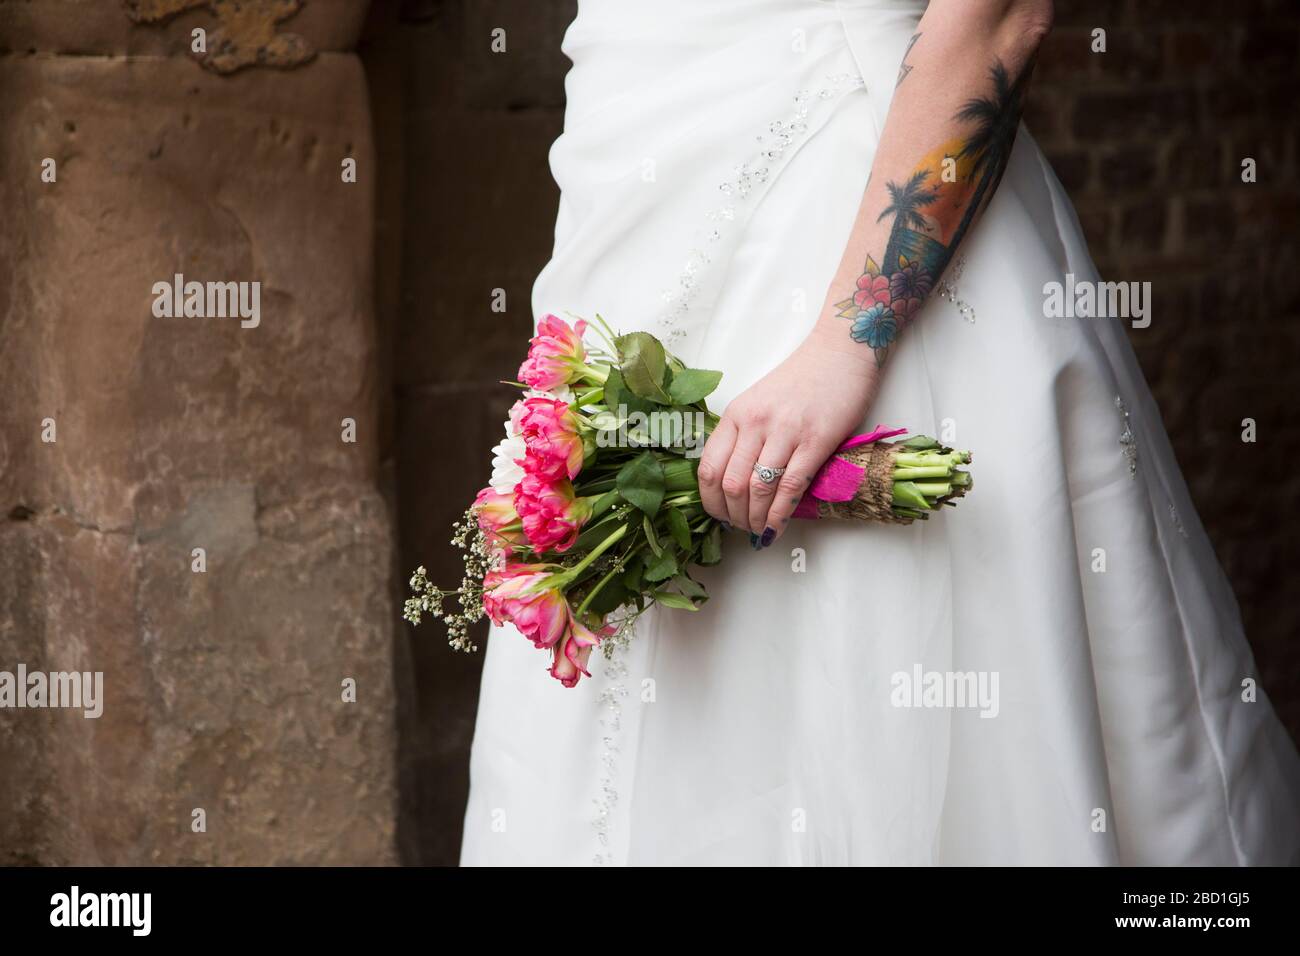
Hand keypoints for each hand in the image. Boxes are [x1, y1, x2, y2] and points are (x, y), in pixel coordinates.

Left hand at [697, 329, 880, 543]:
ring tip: (758, 531)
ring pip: (758, 489)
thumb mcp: (759, 402)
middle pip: (731, 484)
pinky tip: (777, 528)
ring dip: (755, 520)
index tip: (719, 515)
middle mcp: (754, 423)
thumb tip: (740, 483)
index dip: (710, 500)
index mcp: (736, 414)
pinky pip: (790, 487)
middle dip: (733, 516)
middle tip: (741, 528)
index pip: (709, 467)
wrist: (841, 352)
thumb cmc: (803, 378)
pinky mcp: (816, 441)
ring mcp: (784, 432)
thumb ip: (747, 436)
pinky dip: (780, 515)